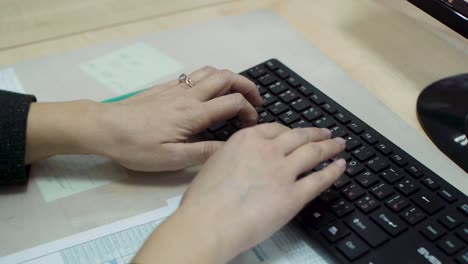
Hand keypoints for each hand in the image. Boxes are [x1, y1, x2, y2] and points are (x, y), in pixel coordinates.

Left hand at [26, 67, 261, 170]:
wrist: (105, 127)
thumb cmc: (136, 147)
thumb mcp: (170, 159)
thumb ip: (203, 153)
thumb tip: (230, 148)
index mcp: (193, 114)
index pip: (232, 102)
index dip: (248, 110)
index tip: (251, 124)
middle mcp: (189, 96)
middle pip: (226, 78)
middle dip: (247, 85)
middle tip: (256, 100)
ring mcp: (177, 89)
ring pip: (211, 71)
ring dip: (230, 78)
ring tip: (237, 92)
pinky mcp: (166, 88)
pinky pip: (196, 75)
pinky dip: (212, 78)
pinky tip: (209, 92)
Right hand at [133, 123, 345, 262]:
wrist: (208, 222)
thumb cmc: (203, 198)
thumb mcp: (215, 162)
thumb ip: (235, 155)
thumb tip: (244, 159)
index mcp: (247, 139)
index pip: (276, 129)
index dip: (291, 130)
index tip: (297, 132)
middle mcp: (268, 150)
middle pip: (299, 136)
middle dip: (315, 133)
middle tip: (326, 132)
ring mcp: (283, 171)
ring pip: (313, 153)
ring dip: (329, 146)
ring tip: (339, 144)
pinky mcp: (294, 195)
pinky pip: (319, 180)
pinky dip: (333, 171)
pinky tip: (341, 166)